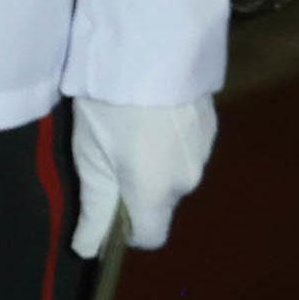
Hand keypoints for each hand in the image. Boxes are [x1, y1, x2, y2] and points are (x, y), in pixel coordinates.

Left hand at [70, 96, 216, 257]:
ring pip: (174, 175)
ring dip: (154, 164)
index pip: (151, 237)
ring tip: (131, 127)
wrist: (150, 50)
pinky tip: (152, 115)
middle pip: (160, 202)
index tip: (109, 205)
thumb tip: (87, 249)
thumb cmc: (108, 106)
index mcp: (156, 193)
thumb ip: (94, 207)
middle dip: (137, 189)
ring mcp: (204, 154)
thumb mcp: (90, 156)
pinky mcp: (211, 129)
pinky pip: (186, 151)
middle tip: (111, 151)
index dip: (127, 229)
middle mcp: (187, 181)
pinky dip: (168, 143)